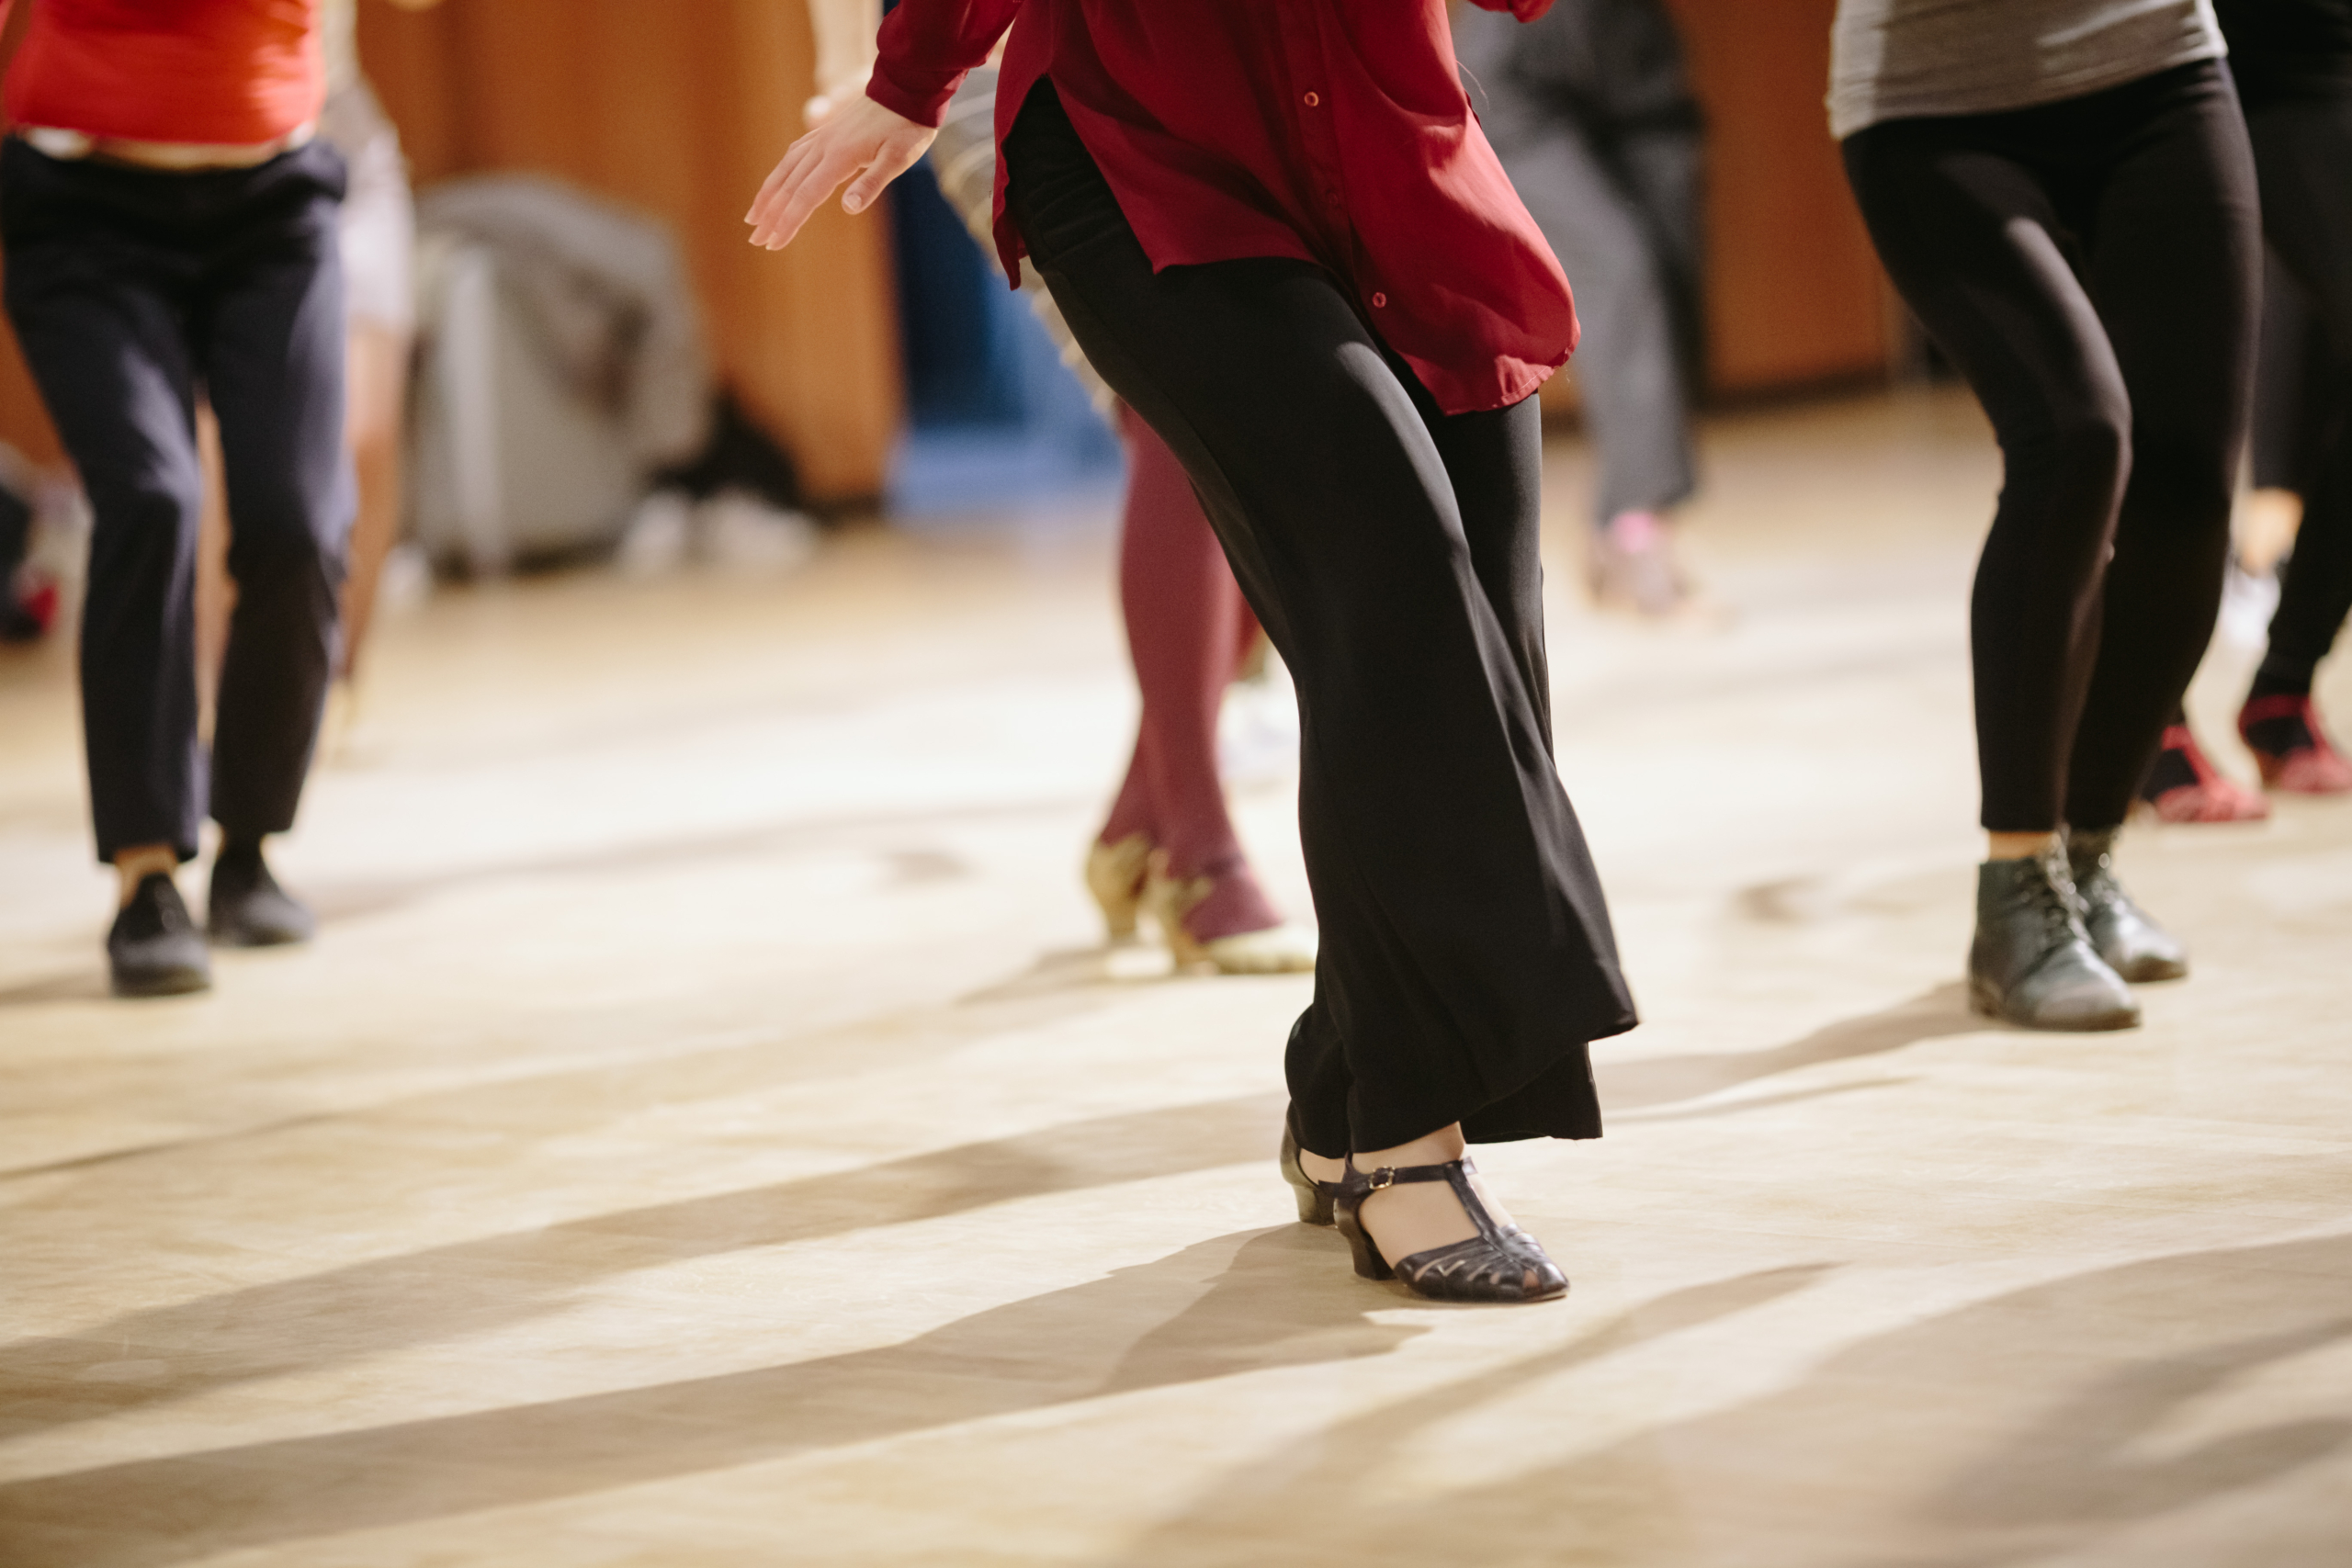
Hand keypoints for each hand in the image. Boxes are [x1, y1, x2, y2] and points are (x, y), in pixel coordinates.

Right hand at [745, 94, 933, 250]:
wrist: (907, 88)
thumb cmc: (906, 128)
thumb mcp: (898, 159)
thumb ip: (872, 183)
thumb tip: (848, 208)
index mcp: (839, 157)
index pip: (805, 196)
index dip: (788, 222)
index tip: (773, 243)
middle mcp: (823, 147)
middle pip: (788, 187)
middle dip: (770, 216)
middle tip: (755, 240)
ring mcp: (821, 138)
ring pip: (785, 170)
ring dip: (767, 195)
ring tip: (753, 217)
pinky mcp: (825, 133)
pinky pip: (793, 156)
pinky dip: (779, 174)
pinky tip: (774, 185)